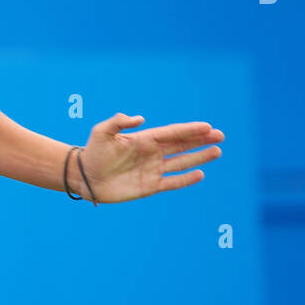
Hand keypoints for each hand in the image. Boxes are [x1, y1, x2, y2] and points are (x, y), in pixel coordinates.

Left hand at [78, 113, 223, 203]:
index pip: (172, 133)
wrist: (84, 177)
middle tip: (220, 135)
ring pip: (181, 162)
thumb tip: (140, 118)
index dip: (190, 130)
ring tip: (217, 151)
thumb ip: (118, 122)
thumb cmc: (92, 152)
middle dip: (201, 140)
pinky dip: (186, 179)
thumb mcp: (101, 132)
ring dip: (199, 157)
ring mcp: (152, 170)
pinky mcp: (149, 186)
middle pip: (181, 145)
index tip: (207, 126)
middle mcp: (151, 153)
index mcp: (143, 139)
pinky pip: (172, 182)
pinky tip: (200, 174)